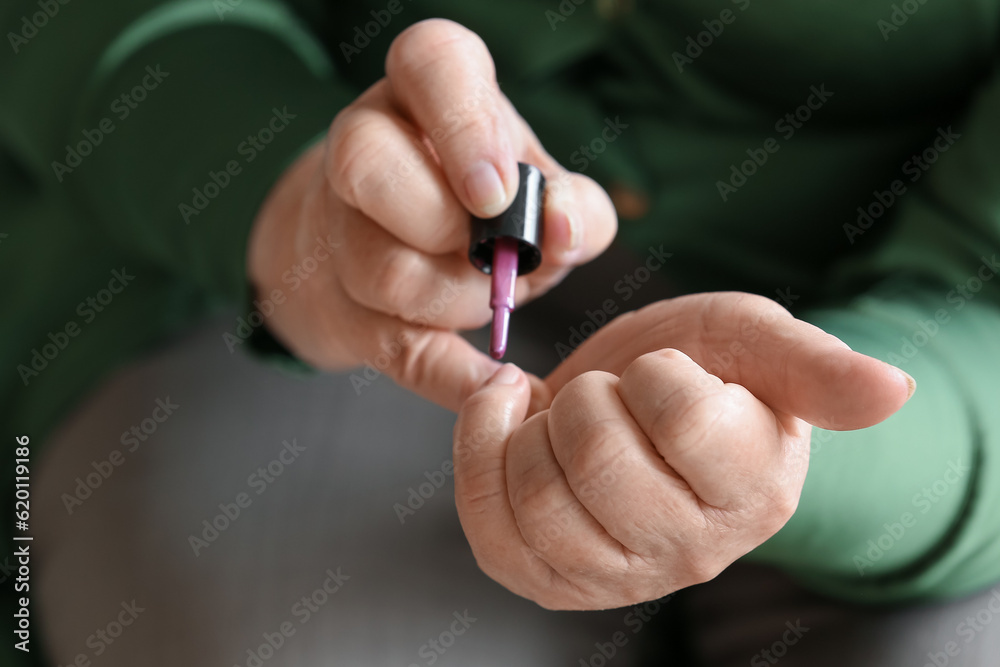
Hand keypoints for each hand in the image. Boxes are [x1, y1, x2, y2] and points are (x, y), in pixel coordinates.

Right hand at [246, 19, 615, 410]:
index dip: (462, 126)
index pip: (427, 61)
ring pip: (382, 269)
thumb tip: (563, 228)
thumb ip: (573, 202)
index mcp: (424, 90)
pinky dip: (456, 377)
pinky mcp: (345, 307)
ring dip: (457, 299)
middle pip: (370, 171)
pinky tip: (500, 387)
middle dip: (446, 227)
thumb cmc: (482, 206)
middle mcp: (366, 144)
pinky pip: (396, 346)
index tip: (495, 190)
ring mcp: (340, 228)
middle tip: (488, 248)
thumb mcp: (539, 189)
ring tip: (483, 293)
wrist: (399, 251)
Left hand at [453, 292, 913, 608]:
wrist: (629, 404)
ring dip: (531, 428)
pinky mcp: (544, 577)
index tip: (661, 374)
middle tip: (607, 393)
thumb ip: (816, 367)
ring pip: (536, 498)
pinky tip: (511, 418)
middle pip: (596, 461)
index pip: (684, 421)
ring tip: (561, 411)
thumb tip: (895, 390)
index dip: (657, 377)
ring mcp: (611, 576)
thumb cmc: (697, 369)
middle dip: (588, 397)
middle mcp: (688, 550)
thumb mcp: (754, 343)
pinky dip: (481, 448)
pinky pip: (488, 526)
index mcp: (753, 488)